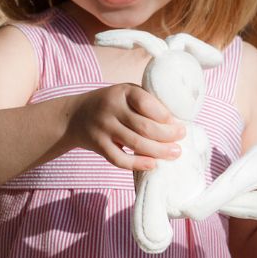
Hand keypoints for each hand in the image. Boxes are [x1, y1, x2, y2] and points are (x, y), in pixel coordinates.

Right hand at [67, 84, 185, 170]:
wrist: (75, 116)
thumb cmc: (110, 105)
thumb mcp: (126, 93)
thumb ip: (146, 103)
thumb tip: (175, 122)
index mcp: (123, 92)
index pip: (148, 104)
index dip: (166, 117)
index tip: (179, 124)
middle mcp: (111, 109)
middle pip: (145, 126)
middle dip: (167, 136)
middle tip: (181, 140)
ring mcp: (103, 128)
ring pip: (136, 144)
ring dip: (159, 151)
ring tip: (174, 153)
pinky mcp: (99, 145)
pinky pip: (119, 159)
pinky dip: (137, 163)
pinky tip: (152, 164)